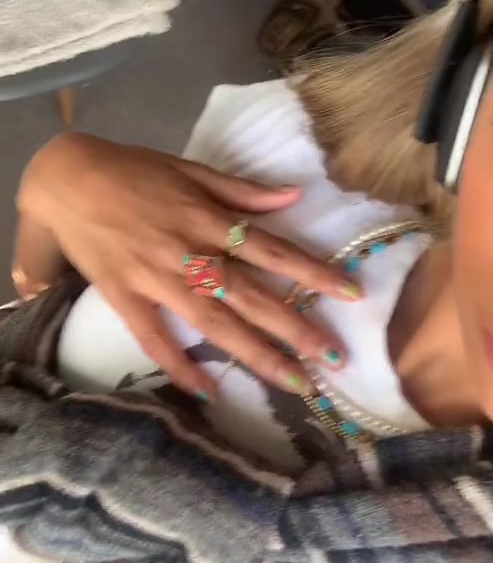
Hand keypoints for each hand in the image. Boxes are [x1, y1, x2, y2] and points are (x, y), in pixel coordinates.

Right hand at [14, 134, 361, 397]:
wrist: (70, 179)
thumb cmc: (135, 171)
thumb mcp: (191, 170)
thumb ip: (242, 190)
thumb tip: (293, 196)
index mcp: (210, 219)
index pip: (274, 251)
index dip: (314, 273)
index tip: (352, 294)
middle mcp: (191, 253)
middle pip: (253, 296)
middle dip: (296, 328)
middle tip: (334, 359)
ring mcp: (158, 279)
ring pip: (216, 323)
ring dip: (257, 354)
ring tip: (295, 381)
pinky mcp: (126, 298)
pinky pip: (156, 339)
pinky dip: (181, 366)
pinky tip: (209, 392)